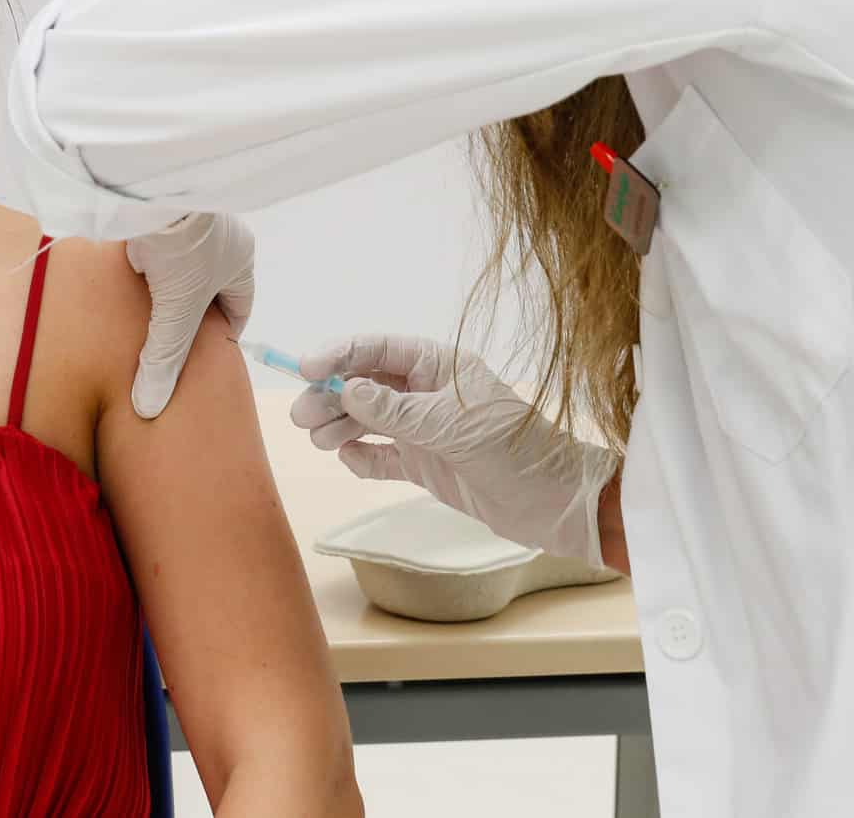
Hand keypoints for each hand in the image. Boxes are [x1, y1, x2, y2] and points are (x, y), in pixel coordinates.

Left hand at [124, 214, 256, 418]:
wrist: (151, 188)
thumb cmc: (181, 250)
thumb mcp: (175, 313)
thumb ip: (164, 359)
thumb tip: (148, 407)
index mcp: (240, 261)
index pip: (239, 307)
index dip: (221, 334)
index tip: (202, 354)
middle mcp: (222, 239)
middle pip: (209, 287)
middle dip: (191, 313)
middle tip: (171, 339)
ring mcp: (192, 222)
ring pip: (182, 265)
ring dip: (166, 286)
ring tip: (145, 314)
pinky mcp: (161, 210)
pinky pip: (157, 244)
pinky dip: (146, 262)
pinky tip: (127, 279)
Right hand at [289, 334, 617, 565]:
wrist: (554, 503)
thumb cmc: (513, 449)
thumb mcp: (449, 425)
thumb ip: (394, 410)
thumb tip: (347, 390)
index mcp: (438, 366)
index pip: (379, 351)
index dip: (340, 354)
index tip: (304, 366)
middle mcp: (427, 394)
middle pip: (365, 386)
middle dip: (330, 396)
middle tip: (300, 416)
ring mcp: (424, 430)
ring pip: (367, 421)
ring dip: (339, 426)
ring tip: (316, 439)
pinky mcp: (425, 465)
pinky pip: (382, 455)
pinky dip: (362, 456)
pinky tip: (349, 458)